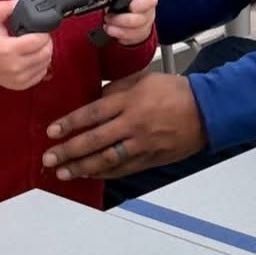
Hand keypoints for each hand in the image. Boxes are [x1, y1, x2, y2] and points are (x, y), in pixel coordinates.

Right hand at [0, 0, 52, 89]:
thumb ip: (5, 8)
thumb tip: (19, 2)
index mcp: (9, 50)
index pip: (39, 41)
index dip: (43, 32)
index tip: (38, 29)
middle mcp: (15, 66)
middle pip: (46, 52)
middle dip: (46, 42)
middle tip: (39, 37)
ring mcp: (19, 78)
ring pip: (47, 63)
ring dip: (45, 52)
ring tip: (35, 47)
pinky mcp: (22, 85)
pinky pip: (42, 73)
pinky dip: (41, 64)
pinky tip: (32, 58)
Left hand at [42, 72, 205, 179]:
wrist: (206, 110)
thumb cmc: (177, 91)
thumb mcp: (145, 79)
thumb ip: (118, 89)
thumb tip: (96, 99)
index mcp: (131, 101)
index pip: (93, 113)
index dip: (70, 123)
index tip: (53, 131)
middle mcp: (134, 124)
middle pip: (94, 140)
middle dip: (68, 150)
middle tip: (50, 157)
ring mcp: (142, 144)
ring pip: (106, 160)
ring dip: (82, 167)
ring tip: (64, 172)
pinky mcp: (150, 159)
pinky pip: (122, 169)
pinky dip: (104, 174)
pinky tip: (90, 175)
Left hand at [103, 0, 155, 45]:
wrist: (136, 20)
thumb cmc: (126, 2)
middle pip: (150, 0)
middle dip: (137, 4)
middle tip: (123, 8)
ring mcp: (147, 15)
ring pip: (138, 21)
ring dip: (120, 22)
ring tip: (108, 20)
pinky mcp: (144, 30)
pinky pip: (134, 34)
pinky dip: (120, 33)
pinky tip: (111, 29)